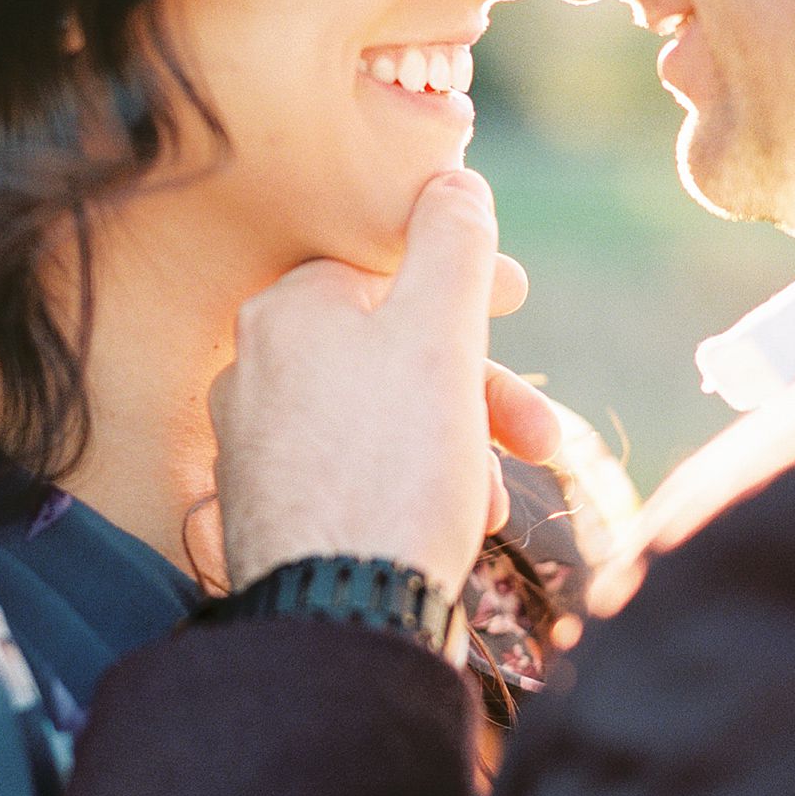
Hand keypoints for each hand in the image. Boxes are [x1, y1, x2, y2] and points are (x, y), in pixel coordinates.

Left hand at [212, 172, 561, 601]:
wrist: (338, 618)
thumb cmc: (393, 467)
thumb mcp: (442, 332)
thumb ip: (454, 243)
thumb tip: (452, 178)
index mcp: (288, 310)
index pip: (387, 270)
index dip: (465, 289)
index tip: (518, 308)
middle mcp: (254, 368)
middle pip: (390, 352)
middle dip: (476, 391)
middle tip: (540, 437)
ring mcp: (254, 445)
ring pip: (380, 418)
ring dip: (454, 446)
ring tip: (495, 500)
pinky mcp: (266, 509)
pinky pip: (353, 473)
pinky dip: (410, 487)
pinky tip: (450, 525)